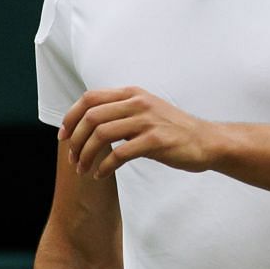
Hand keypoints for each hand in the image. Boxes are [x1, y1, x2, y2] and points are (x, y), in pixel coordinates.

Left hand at [60, 87, 219, 178]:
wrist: (206, 141)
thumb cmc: (172, 130)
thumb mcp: (145, 111)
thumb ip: (120, 112)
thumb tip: (88, 121)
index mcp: (132, 93)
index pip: (89, 98)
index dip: (71, 117)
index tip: (63, 136)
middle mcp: (138, 103)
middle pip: (91, 116)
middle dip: (75, 140)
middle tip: (73, 159)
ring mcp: (147, 121)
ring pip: (101, 134)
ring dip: (86, 155)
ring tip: (84, 169)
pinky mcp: (155, 141)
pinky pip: (119, 153)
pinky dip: (104, 166)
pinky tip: (101, 174)